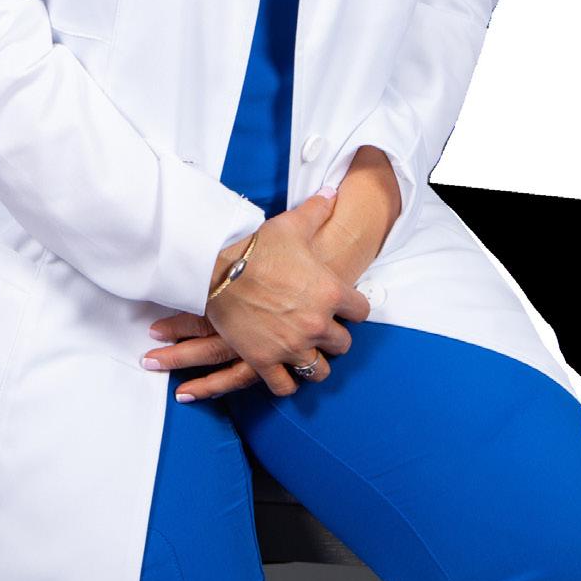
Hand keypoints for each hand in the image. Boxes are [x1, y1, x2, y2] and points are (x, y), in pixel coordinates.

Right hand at [204, 193, 368, 398]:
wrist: (217, 268)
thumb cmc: (258, 247)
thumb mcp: (292, 225)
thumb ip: (318, 210)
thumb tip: (333, 193)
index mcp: (330, 293)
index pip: (362, 311)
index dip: (353, 308)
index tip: (342, 306)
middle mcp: (316, 324)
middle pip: (343, 344)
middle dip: (333, 336)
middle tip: (321, 327)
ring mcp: (291, 346)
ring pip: (320, 370)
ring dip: (314, 361)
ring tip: (307, 352)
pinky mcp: (265, 360)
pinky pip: (286, 387)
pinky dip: (286, 383)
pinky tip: (285, 373)